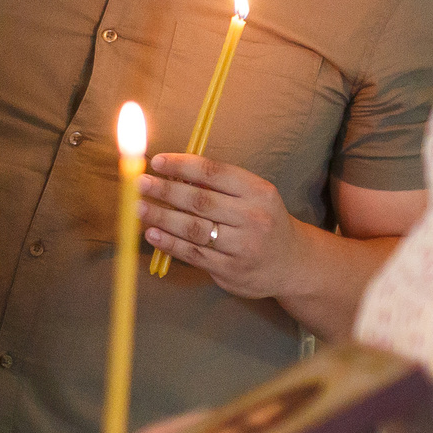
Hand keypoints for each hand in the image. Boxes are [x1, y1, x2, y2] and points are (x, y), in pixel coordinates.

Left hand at [139, 153, 302, 299]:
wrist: (293, 264)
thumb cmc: (263, 222)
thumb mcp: (254, 197)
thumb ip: (219, 185)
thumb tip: (173, 171)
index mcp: (259, 191)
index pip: (214, 172)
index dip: (182, 165)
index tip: (157, 162)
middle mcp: (254, 217)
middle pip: (200, 201)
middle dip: (166, 191)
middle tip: (140, 184)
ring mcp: (243, 246)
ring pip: (193, 229)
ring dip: (162, 217)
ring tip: (139, 208)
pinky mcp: (231, 270)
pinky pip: (193, 254)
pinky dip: (169, 243)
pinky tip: (152, 234)